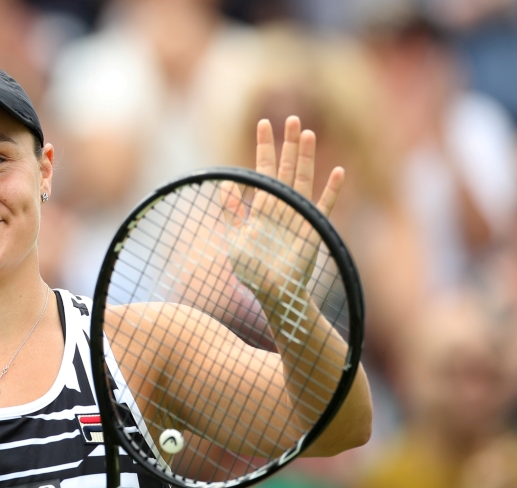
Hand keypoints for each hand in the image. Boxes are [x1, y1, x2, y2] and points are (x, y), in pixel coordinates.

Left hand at [224, 116, 344, 300]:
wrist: (273, 293)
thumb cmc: (253, 271)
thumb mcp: (235, 238)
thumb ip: (232, 211)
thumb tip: (226, 183)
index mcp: (263, 207)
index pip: (263, 170)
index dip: (263, 148)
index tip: (261, 123)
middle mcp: (282, 206)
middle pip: (286, 168)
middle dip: (287, 143)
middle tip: (290, 118)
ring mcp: (299, 215)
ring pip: (304, 178)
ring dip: (305, 156)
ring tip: (306, 132)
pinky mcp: (313, 228)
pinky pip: (325, 205)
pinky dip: (331, 190)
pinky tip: (338, 171)